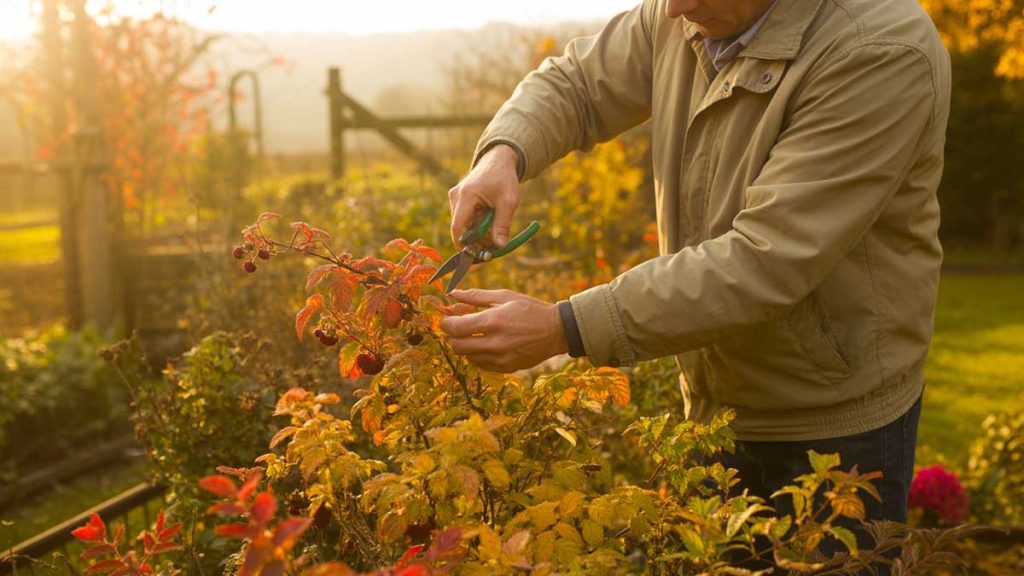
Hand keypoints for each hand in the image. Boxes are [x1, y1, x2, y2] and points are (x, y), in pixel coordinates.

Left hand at [439, 289, 567, 372]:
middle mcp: (495, 343)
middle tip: (459, 328)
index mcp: (493, 321)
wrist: (556, 330)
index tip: (447, 319)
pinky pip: (481, 364)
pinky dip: (479, 355)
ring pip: (468, 357)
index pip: (456, 328)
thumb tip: (452, 294)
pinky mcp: (507, 368)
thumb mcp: (505, 296)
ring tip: (476, 335)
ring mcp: (501, 358)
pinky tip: (487, 344)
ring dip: (466, 346)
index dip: (446, 323)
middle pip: (457, 346)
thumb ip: (476, 296)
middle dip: (453, 336)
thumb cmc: (530, 309)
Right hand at [449, 144, 519, 247]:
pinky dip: (477, 223)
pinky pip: (466, 219)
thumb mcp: (509, 202)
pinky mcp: (458, 200)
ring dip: (478, 231)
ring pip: (464, 225)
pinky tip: (489, 217)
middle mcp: (456, 197)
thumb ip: (502, 225)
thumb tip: (500, 246)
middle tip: (494, 244)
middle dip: (476, 239)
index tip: (476, 256)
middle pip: (461, 229)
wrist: (498, 160)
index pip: (457, 228)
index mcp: (466, 196)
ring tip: (495, 223)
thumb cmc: (504, 178)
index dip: (464, 245)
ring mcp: (455, 198)